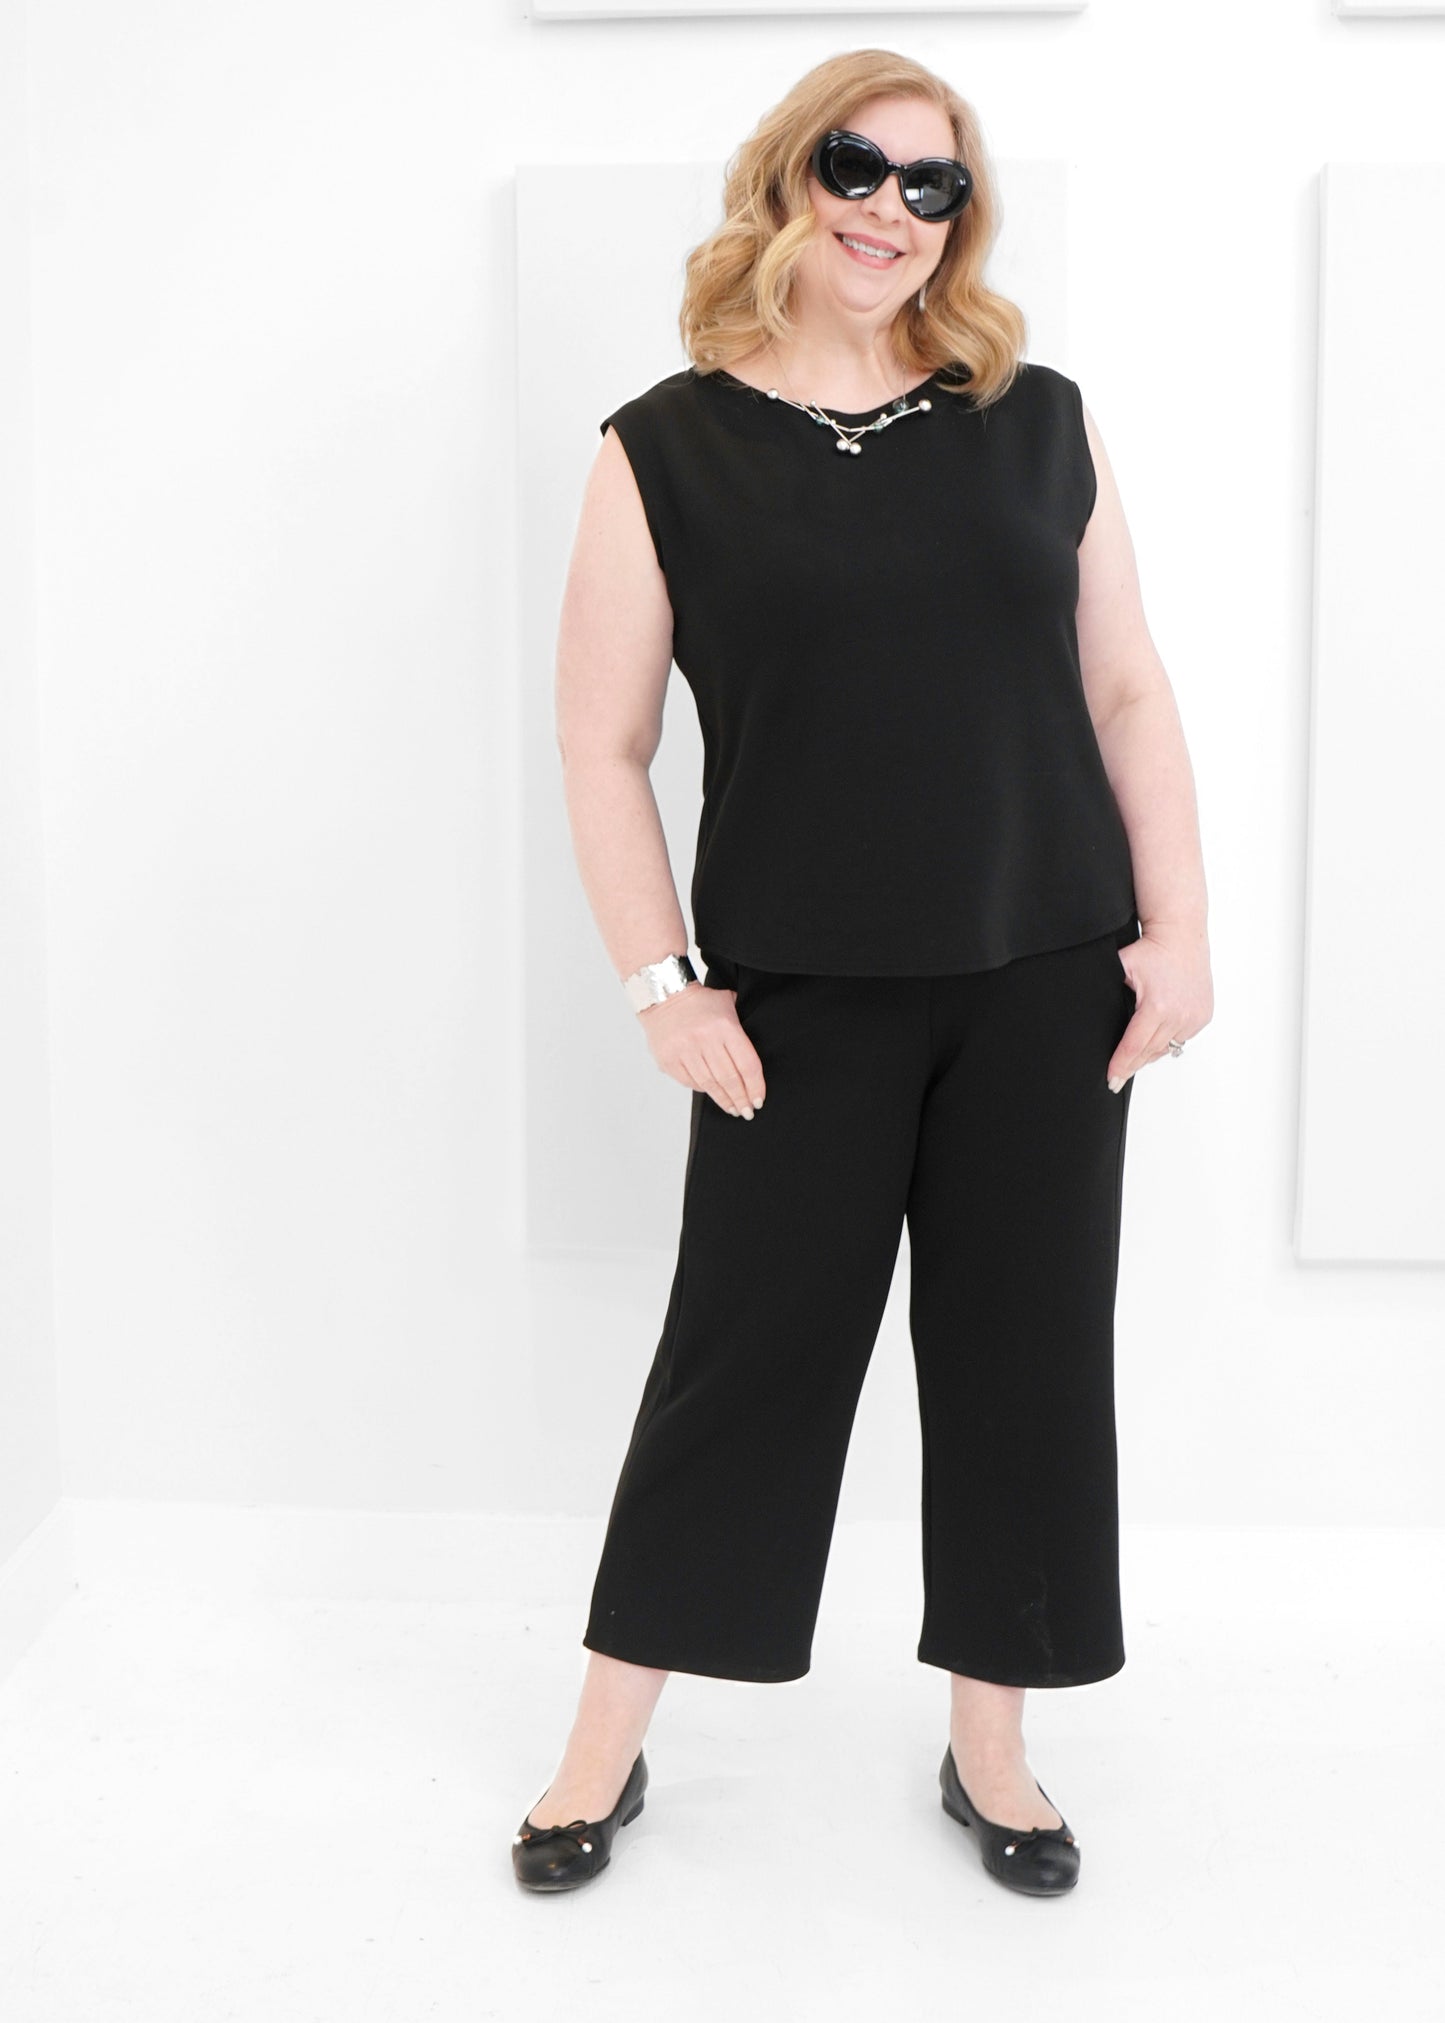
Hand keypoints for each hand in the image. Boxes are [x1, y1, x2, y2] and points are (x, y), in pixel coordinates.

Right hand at [637, 982, 767, 1118]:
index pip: (747, 1064)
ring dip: (724, 1100)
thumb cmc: (699, 1002)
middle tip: (747, 1112)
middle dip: (741, 1099)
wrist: (663, 995)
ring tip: (733, 1109)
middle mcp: (705, 1039)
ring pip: (710, 1084)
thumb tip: (753, 1061)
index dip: (755, 1086)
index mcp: (725, 1026)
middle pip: (729, 1078)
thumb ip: (742, 1028)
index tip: (759, 1100)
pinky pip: (690, 1081)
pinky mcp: (668, 1059)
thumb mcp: (727, 1004)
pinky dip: (703, 1089)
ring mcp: (684, 1050)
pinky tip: (712, 1093)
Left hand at [1107, 923, 1212, 1093]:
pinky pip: (1181, 1039)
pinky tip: (1153, 1043)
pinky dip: (1166, 1042)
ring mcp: (1194, 1018)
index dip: (1120, 1065)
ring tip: (1132, 1064)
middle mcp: (1179, 1015)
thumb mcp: (1121, 968)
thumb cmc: (1151, 950)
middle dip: (1131, 1067)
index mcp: (1157, 1007)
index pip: (1133, 1046)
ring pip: (1166, 1048)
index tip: (1110, 1079)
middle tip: (1116, 1080)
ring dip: (1148, 1056)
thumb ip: (1104, 990)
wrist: (1181, 936)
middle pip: (1149, 1052)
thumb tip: (1081, 1009)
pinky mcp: (1203, 1016)